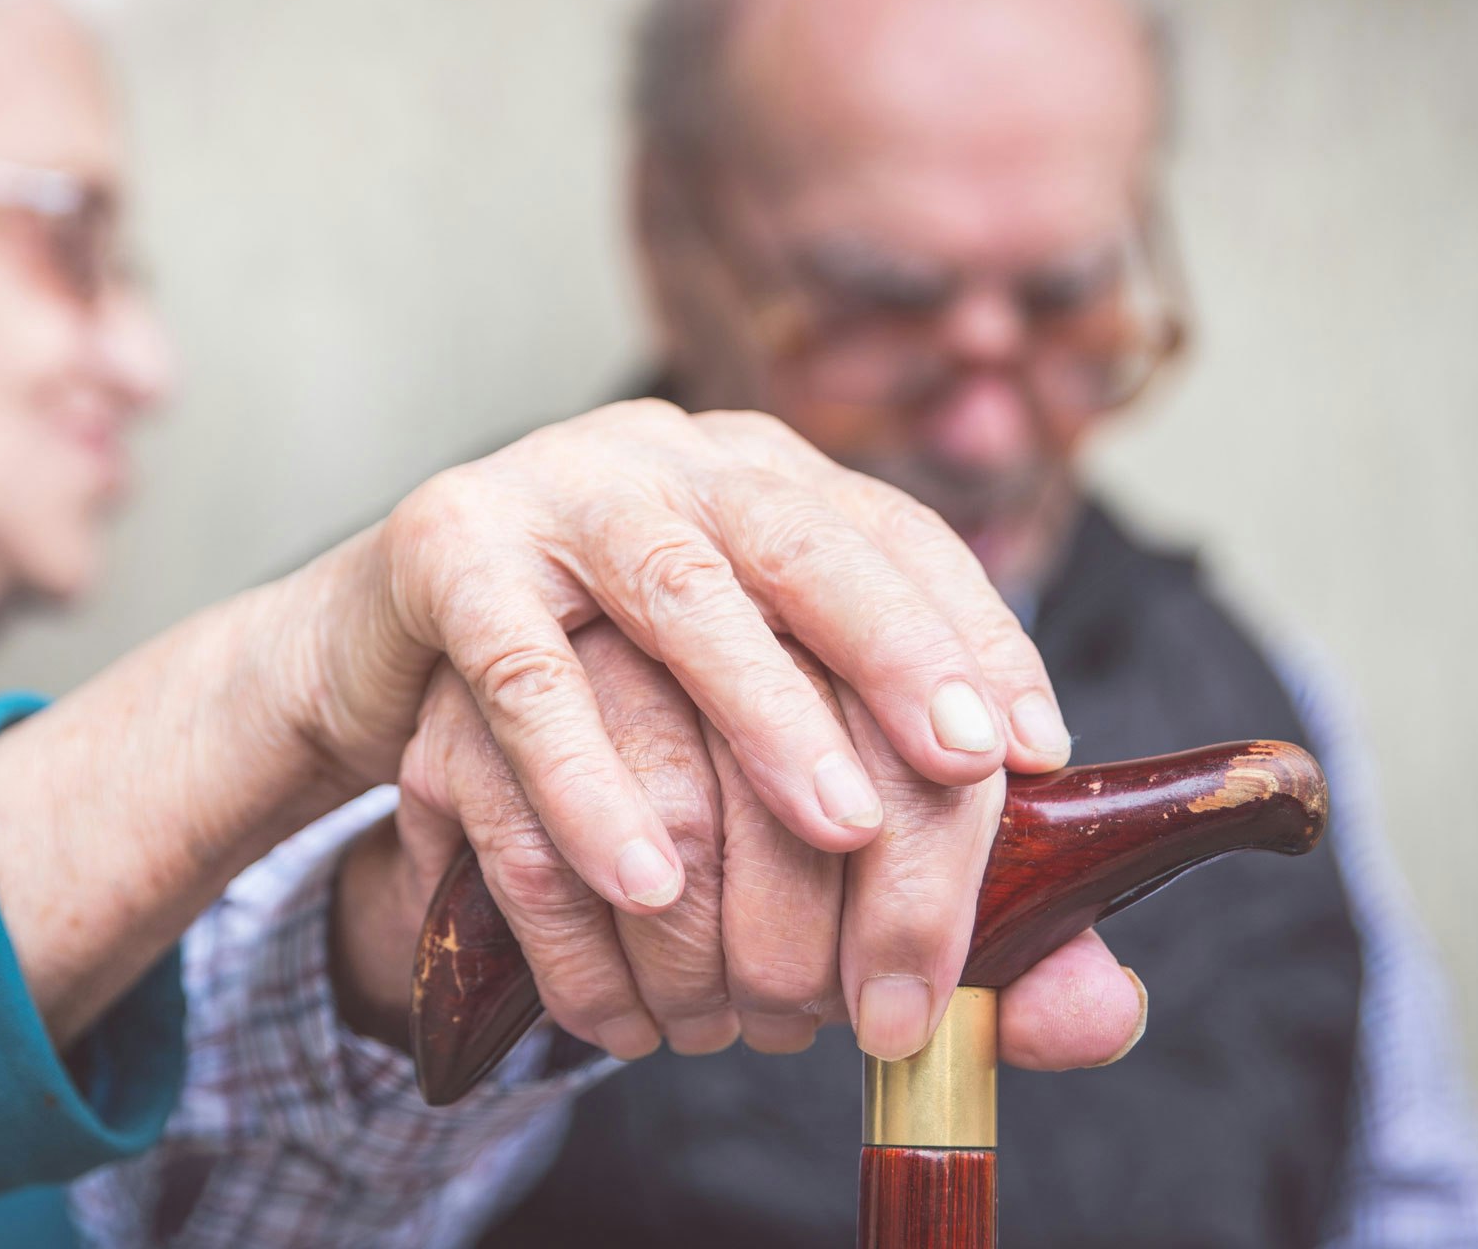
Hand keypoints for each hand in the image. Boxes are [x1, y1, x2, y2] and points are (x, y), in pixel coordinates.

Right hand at [299, 400, 1073, 1039]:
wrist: (382, 651)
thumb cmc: (591, 703)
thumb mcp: (730, 743)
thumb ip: (899, 865)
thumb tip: (1094, 1016)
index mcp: (758, 481)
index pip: (892, 536)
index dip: (973, 632)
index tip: (1035, 751)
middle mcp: (670, 462)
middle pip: (802, 539)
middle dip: (898, 649)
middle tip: (969, 766)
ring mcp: (555, 491)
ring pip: (677, 589)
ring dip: (764, 710)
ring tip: (839, 827)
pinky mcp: (448, 551)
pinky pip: (525, 671)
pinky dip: (586, 777)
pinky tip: (644, 877)